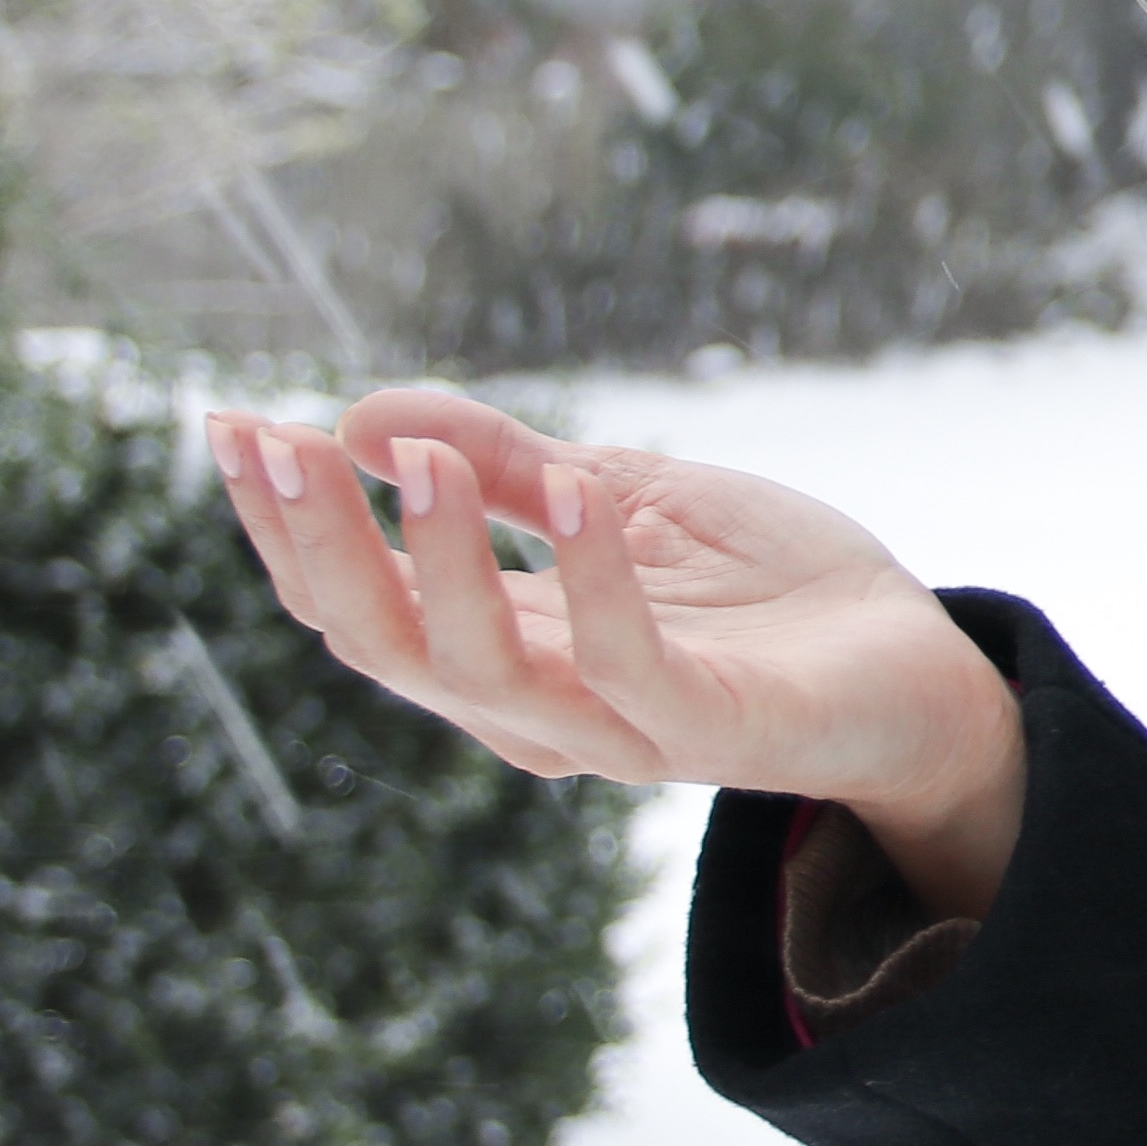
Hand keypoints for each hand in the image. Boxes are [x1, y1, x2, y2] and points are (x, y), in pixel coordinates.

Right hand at [199, 386, 1030, 917]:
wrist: (915, 665)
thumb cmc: (763, 590)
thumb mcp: (619, 496)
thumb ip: (505, 466)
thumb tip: (362, 416)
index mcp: (501, 648)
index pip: (356, 602)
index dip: (287, 526)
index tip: (231, 428)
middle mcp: (534, 705)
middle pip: (383, 644)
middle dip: (318, 546)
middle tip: (273, 444)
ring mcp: (617, 727)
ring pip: (480, 669)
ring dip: (442, 561)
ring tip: (424, 459)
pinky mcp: (709, 729)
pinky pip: (627, 668)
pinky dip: (593, 583)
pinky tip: (579, 493)